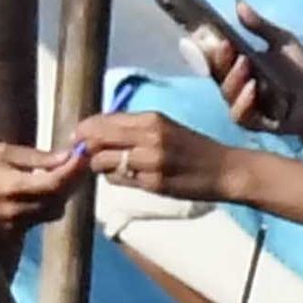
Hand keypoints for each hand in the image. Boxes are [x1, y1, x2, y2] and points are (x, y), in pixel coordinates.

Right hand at [0, 143, 90, 229]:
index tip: (84, 154)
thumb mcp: (0, 152)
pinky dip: (42, 208)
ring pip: (51, 214)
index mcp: (13, 188)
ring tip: (55, 177)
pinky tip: (36, 194)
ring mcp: (12, 230)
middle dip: (70, 183)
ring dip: (58, 196)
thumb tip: (67, 156)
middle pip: (59, 202)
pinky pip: (36, 222)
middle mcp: (15, 213)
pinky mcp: (8, 238)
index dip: (75, 170)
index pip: (56, 183)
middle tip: (74, 163)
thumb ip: (35, 158)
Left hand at [71, 111, 239, 203]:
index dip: (85, 129)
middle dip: (84, 147)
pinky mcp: (154, 183)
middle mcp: (149, 136)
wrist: (224, 170)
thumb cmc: (192, 149)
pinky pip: (119, 180)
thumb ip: (133, 129)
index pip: (104, 120)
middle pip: (98, 138)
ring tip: (109, 167)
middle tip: (83, 154)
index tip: (78, 136)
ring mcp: (151, 161)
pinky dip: (115, 179)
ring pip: (103, 162)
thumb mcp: (165, 128)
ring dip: (99, 166)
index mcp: (151, 119)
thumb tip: (97, 132)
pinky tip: (126, 177)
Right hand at [194, 1, 302, 144]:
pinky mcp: (255, 123)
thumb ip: (260, 26)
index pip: (217, 57)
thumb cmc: (302, 72)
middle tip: (227, 45)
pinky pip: (241, 115)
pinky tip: (252, 88)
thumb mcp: (282, 42)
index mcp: (238, 69)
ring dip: (233, 78)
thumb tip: (238, 3)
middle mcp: (236, 88)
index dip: (210, 47)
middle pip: (218, 74)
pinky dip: (243, 102)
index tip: (211, 32)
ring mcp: (244, 106)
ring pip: (227, 93)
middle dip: (220, 60)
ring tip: (244, 63)